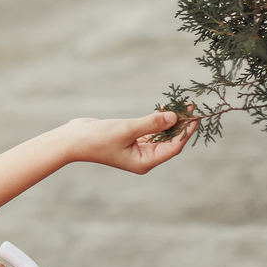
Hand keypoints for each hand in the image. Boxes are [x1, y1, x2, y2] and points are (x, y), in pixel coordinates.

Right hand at [60, 109, 195, 173]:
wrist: (72, 139)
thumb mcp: (126, 129)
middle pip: (169, 141)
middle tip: (189, 106)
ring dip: (169, 120)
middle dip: (180, 124)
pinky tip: (164, 109)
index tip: (194, 116)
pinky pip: (150, 130)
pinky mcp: (130, 138)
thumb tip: (174, 116)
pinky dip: (157, 120)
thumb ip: (151, 123)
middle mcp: (143, 157)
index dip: (185, 132)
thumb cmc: (97, 139)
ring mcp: (137, 148)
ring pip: (160, 134)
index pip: (173, 147)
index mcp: (144, 162)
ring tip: (180, 104)